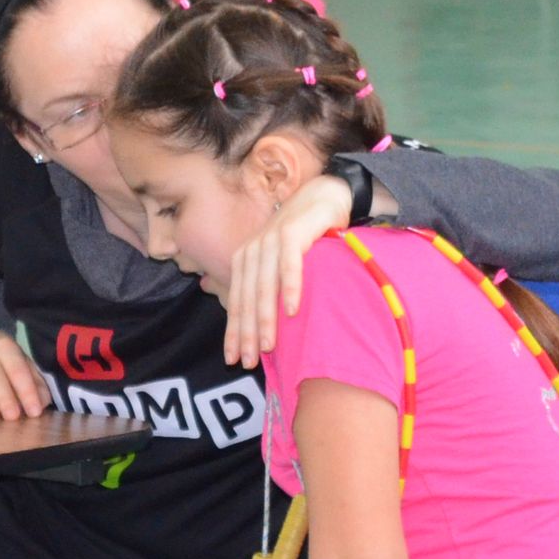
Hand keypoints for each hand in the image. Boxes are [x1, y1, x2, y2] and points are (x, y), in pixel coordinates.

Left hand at [223, 174, 354, 367]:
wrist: (324, 196)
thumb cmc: (303, 237)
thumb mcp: (279, 263)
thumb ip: (266, 287)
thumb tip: (251, 323)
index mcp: (245, 260)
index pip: (237, 302)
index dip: (235, 332)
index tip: (234, 360)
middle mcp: (253, 250)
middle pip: (247, 297)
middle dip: (247, 333)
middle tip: (250, 362)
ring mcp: (270, 239)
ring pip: (264, 285)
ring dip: (266, 317)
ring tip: (268, 346)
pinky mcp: (292, 231)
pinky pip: (289, 263)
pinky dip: (290, 286)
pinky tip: (292, 309)